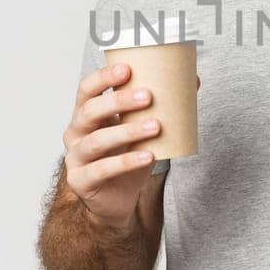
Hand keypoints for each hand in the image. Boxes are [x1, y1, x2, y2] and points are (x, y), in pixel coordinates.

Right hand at [62, 65, 202, 231]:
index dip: (103, 77)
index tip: (127, 69)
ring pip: (96, 141)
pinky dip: (127, 161)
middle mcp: (75, 133)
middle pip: (89, 111)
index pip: (86, 89)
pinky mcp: (81, 181)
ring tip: (155, 126)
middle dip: (118, 101)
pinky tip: (148, 156)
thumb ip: (159, 107)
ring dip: (127, 132)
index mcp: (86, 114)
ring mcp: (75, 158)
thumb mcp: (141, 130)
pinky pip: (103, 169)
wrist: (117, 200)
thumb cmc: (127, 157)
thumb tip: (195, 80)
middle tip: (148, 96)